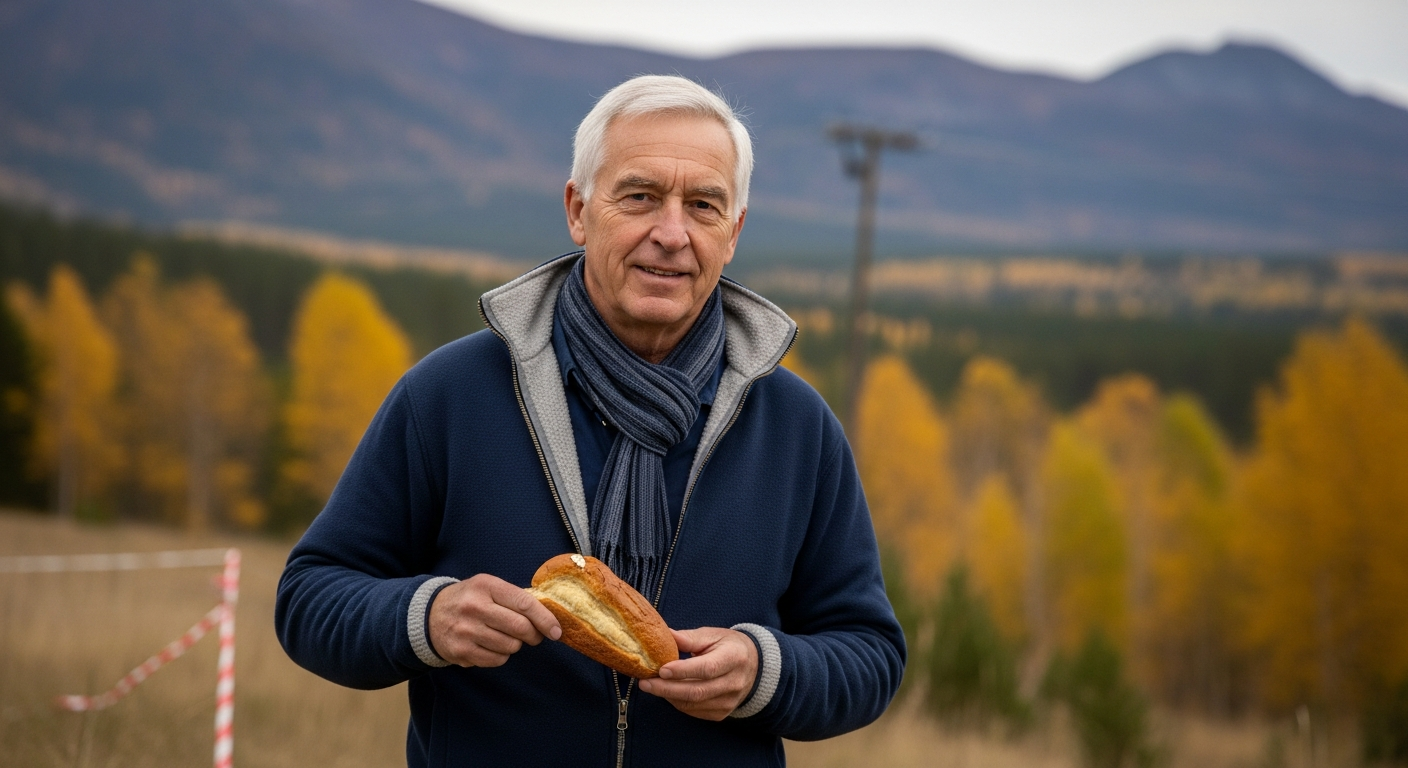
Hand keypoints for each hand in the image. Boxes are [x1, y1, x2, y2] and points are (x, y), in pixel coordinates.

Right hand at [428, 574, 560, 666]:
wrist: (429, 615)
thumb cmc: (469, 599)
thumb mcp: (488, 587)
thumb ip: (515, 598)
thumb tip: (548, 616)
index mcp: (486, 586)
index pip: (525, 603)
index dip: (545, 619)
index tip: (556, 631)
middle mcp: (475, 607)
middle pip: (520, 628)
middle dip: (534, 635)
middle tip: (533, 636)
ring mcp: (466, 630)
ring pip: (510, 646)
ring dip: (515, 645)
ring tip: (504, 636)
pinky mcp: (461, 651)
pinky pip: (497, 660)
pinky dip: (501, 656)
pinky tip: (492, 645)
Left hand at [637, 627, 757, 720]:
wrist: (753, 665)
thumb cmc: (728, 646)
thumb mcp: (712, 635)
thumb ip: (688, 638)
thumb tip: (664, 635)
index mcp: (734, 658)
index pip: (707, 668)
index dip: (682, 671)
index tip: (661, 669)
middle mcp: (734, 683)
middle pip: (697, 691)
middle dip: (667, 688)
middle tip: (645, 682)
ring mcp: (729, 701)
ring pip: (693, 704)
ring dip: (669, 696)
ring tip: (652, 686)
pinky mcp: (722, 712)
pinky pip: (695, 711)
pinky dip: (677, 703)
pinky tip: (667, 693)